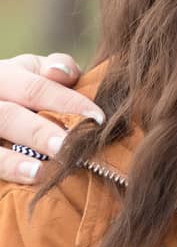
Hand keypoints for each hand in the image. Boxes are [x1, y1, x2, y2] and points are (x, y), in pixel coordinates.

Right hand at [0, 54, 103, 182]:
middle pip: (9, 116)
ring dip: (16, 159)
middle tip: (67, 146)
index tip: (97, 119)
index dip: (67, 103)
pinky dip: (7, 168)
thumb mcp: (38, 73)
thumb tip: (62, 72)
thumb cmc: (26, 91)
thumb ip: (58, 68)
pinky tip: (29, 178)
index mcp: (7, 75)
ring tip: (42, 171)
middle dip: (39, 132)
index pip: (36, 88)